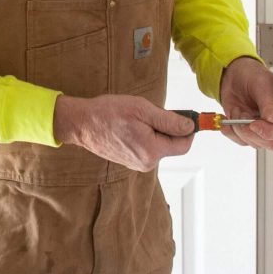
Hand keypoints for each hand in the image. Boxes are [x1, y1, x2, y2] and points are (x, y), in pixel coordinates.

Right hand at [53, 94, 194, 171]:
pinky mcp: (131, 162)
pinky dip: (146, 136)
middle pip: (172, 146)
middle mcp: (147, 162)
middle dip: (168, 128)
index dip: (187, 129)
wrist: (82, 123)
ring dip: (156, 131)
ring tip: (137, 119)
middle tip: (151, 113)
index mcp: (152, 151)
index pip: (184, 144)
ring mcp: (138, 164)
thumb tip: (190, 127)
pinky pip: (147, 148)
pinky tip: (131, 127)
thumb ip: (169, 120)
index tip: (185, 115)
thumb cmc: (109, 113)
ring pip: (159, 146)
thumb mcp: (142, 109)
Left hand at [219, 57, 272, 150]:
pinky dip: (232, 132)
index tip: (255, 125)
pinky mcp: (251, 133)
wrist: (234, 77)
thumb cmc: (252, 75)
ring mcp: (266, 128)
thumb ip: (269, 103)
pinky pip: (242, 141)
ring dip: (241, 130)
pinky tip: (229, 120)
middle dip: (254, 133)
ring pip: (256, 143)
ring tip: (238, 111)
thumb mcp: (262, 84)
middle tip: (243, 118)